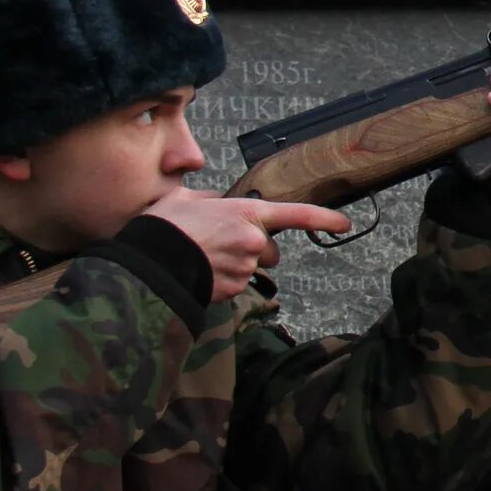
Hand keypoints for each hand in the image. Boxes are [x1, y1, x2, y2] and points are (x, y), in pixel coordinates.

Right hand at [149, 189, 351, 301]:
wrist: (146, 263)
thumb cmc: (163, 227)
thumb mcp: (186, 199)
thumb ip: (211, 201)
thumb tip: (215, 204)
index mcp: (247, 213)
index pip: (297, 214)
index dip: (324, 219)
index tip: (344, 224)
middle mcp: (253, 241)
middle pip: (269, 251)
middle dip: (253, 250)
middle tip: (219, 244)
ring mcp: (244, 268)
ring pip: (250, 269)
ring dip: (234, 265)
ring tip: (201, 258)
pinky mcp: (232, 290)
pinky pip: (235, 286)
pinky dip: (221, 282)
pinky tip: (199, 273)